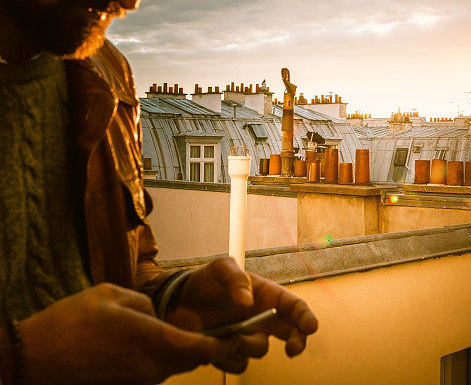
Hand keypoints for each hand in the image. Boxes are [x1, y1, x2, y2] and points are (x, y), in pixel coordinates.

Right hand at [19, 283, 238, 384]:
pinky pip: (155, 372)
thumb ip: (146, 303)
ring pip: (174, 366)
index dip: (225, 342)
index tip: (238, 333)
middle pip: (193, 360)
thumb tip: (158, 313)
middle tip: (225, 332)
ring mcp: (138, 380)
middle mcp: (150, 366)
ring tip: (188, 332)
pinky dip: (162, 359)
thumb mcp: (112, 296)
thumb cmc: (70, 323)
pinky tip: (152, 343)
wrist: (31, 359)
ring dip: (185, 352)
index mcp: (151, 340)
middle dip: (211, 346)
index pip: (203, 348)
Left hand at [168, 257, 317, 372]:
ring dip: (246, 345)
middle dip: (298, 342)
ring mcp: (247, 337)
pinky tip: (214, 346)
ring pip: (259, 350)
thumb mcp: (219, 268)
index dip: (306, 317)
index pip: (295, 307)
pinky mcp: (230, 353)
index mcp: (267, 296)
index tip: (310, 327)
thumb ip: (236, 278)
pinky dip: (227, 359)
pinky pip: (238, 364)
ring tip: (225, 334)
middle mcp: (262, 318)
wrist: (176, 301)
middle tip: (293, 349)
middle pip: (292, 334)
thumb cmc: (204, 281)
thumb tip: (247, 301)